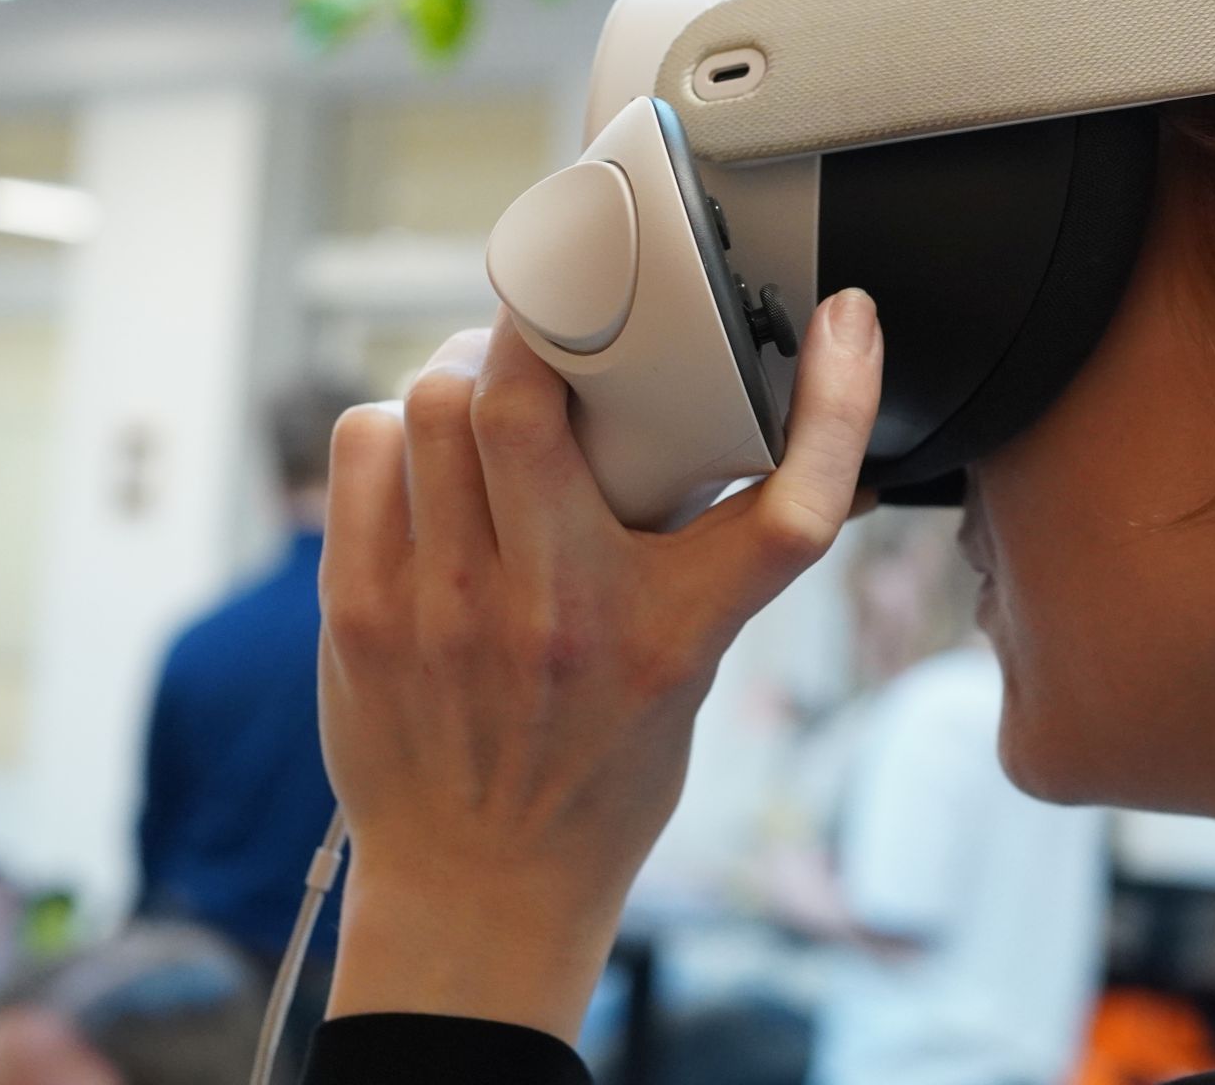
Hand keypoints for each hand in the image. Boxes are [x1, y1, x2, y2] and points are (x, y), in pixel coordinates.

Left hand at [317, 291, 882, 1039]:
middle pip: (531, 397)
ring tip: (482, 394)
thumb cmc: (598, 776)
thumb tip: (766, 432)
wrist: (480, 892)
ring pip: (430, 403)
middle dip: (538, 330)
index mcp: (676, 633)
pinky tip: (420, 456)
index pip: (793, 509)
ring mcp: (449, 611)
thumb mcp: (691, 669)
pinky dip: (392, 427)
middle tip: (553, 335)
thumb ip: (710, 554)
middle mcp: (563, 613)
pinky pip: (362, 448)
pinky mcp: (363, 612)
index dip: (840, 403)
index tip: (852, 322)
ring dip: (459, 373)